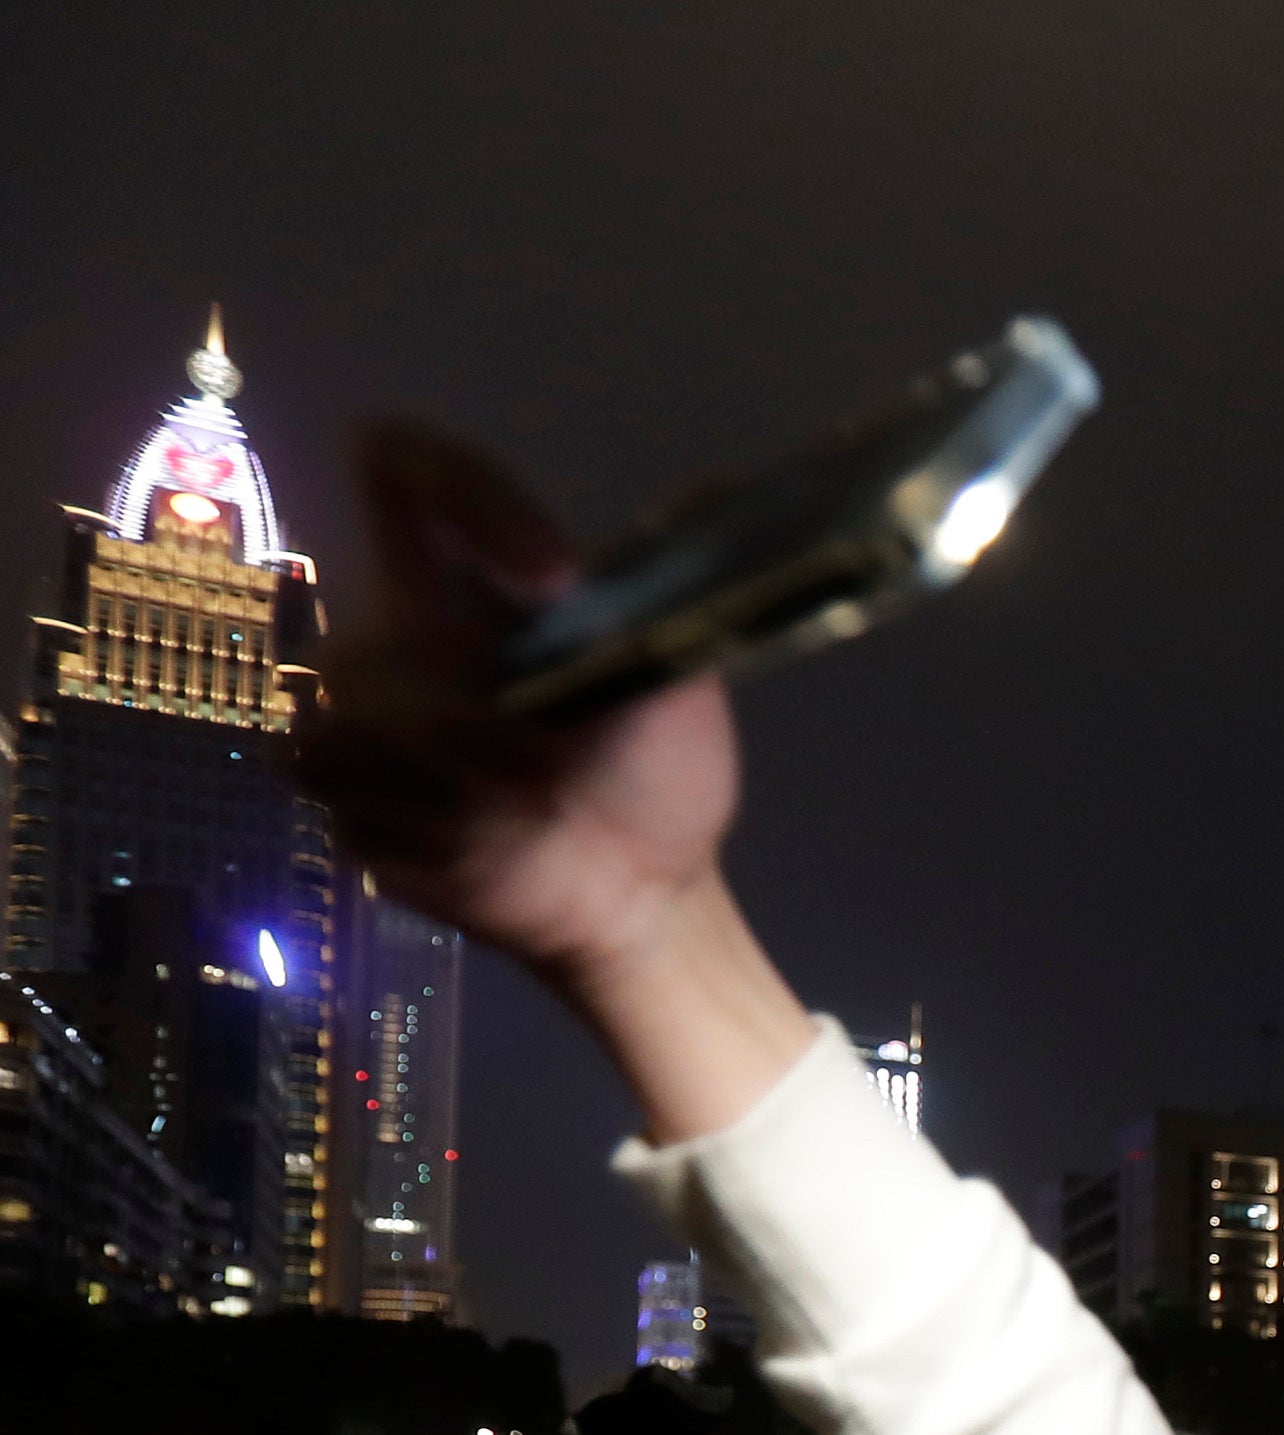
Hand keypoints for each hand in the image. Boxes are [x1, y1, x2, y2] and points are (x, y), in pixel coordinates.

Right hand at [300, 425, 739, 987]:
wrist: (644, 894)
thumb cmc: (657, 776)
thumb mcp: (678, 678)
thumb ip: (666, 589)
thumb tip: (726, 482)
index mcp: (478, 588)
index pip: (411, 474)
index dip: (457, 490)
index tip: (555, 573)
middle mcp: (408, 637)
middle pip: (380, 625)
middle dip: (472, 708)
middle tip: (551, 763)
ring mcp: (368, 719)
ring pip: (355, 712)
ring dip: (457, 772)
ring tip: (531, 809)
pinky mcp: (351, 799)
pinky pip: (339, 783)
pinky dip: (420, 819)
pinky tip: (478, 843)